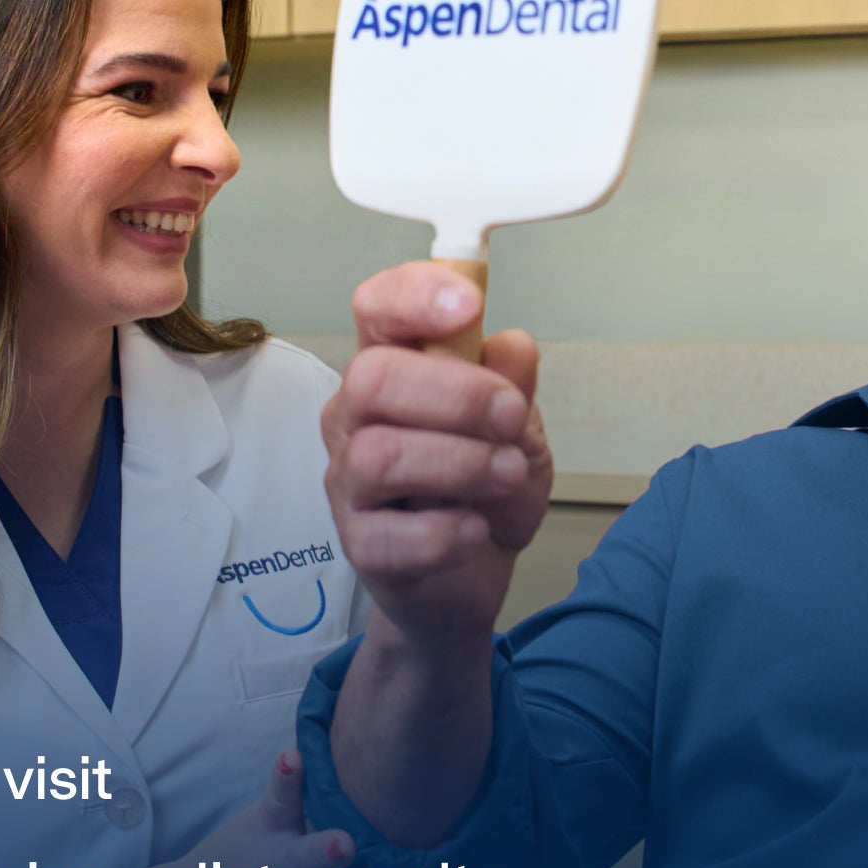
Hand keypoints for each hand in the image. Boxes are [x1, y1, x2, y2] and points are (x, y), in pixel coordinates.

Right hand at [322, 262, 553, 647]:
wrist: (477, 571)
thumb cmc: (486, 486)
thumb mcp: (517, 428)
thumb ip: (512, 386)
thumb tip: (512, 346)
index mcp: (393, 366)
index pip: (376, 308)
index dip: (414, 296)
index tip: (468, 305)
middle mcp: (357, 416)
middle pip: (372, 379)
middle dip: (456, 394)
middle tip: (509, 417)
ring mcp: (350, 481)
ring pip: (380, 456)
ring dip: (461, 463)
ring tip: (507, 476)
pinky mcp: (360, 545)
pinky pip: (388, 536)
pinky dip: (446, 532)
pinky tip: (476, 529)